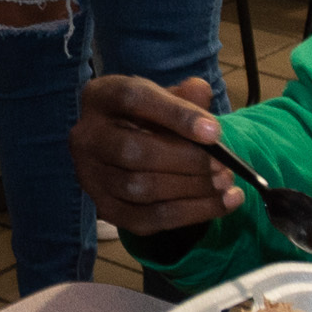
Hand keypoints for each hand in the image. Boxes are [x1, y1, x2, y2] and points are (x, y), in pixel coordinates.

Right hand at [70, 74, 240, 243]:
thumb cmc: (147, 118)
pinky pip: (147, 219)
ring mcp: (90, 176)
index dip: (176, 115)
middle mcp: (86, 136)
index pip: (134, 100)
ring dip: (191, 189)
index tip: (215, 132)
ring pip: (140, 188)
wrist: (122, 147)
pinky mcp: (104, 208)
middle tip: (224, 166)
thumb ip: (184, 95)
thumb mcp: (165, 98)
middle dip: (187, 161)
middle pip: (134, 151)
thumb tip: (200, 91)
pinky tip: (223, 204)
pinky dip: (190, 214)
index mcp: (102, 97)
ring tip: (225, 184)